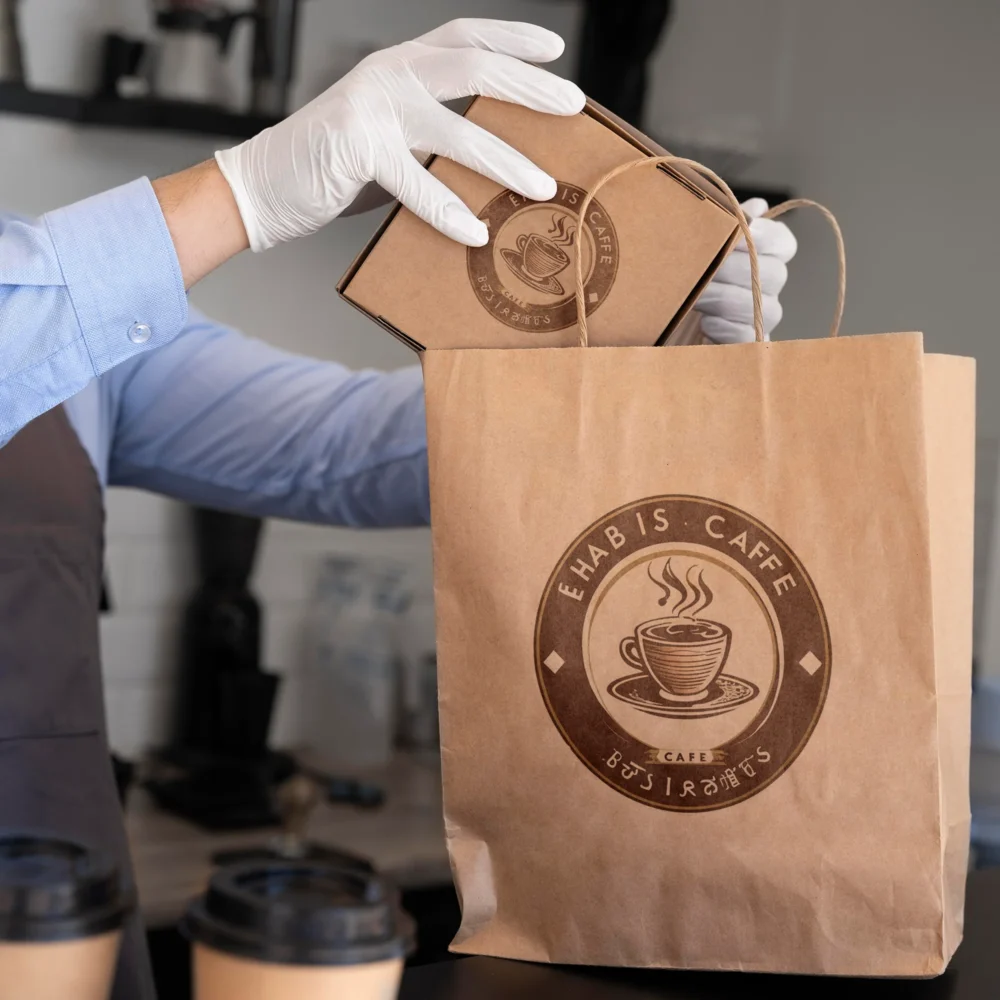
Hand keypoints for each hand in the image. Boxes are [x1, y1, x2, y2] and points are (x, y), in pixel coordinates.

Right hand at [215, 19, 584, 251]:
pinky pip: (414, 181)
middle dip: (529, 88)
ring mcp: (371, 106)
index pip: (464, 36)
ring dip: (506, 159)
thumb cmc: (333, 170)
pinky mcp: (355, 146)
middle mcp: (388, 74)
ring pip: (456, 128)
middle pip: (474, 68)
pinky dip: (447, 208)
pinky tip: (476, 232)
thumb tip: (494, 166)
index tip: (555, 51)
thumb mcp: (392, 142)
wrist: (261, 187)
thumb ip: (433, 140)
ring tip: (543, 185)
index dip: (512, 37)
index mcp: (398, 66)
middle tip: (573, 106)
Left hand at [694, 199, 796, 343]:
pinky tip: (705, 322)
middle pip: (773, 274)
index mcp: (766, 257)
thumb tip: (756, 208)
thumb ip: (726, 222)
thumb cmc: (689, 273)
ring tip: (696, 295)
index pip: (784, 244)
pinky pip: (745, 336)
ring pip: (757, 305)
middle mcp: (771, 287)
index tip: (743, 232)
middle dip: (732, 269)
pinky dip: (722, 327)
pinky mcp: (747, 343)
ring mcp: (763, 317)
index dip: (767, 238)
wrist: (670, 315)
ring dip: (721, 297)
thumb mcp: (702, 244)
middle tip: (702, 268)